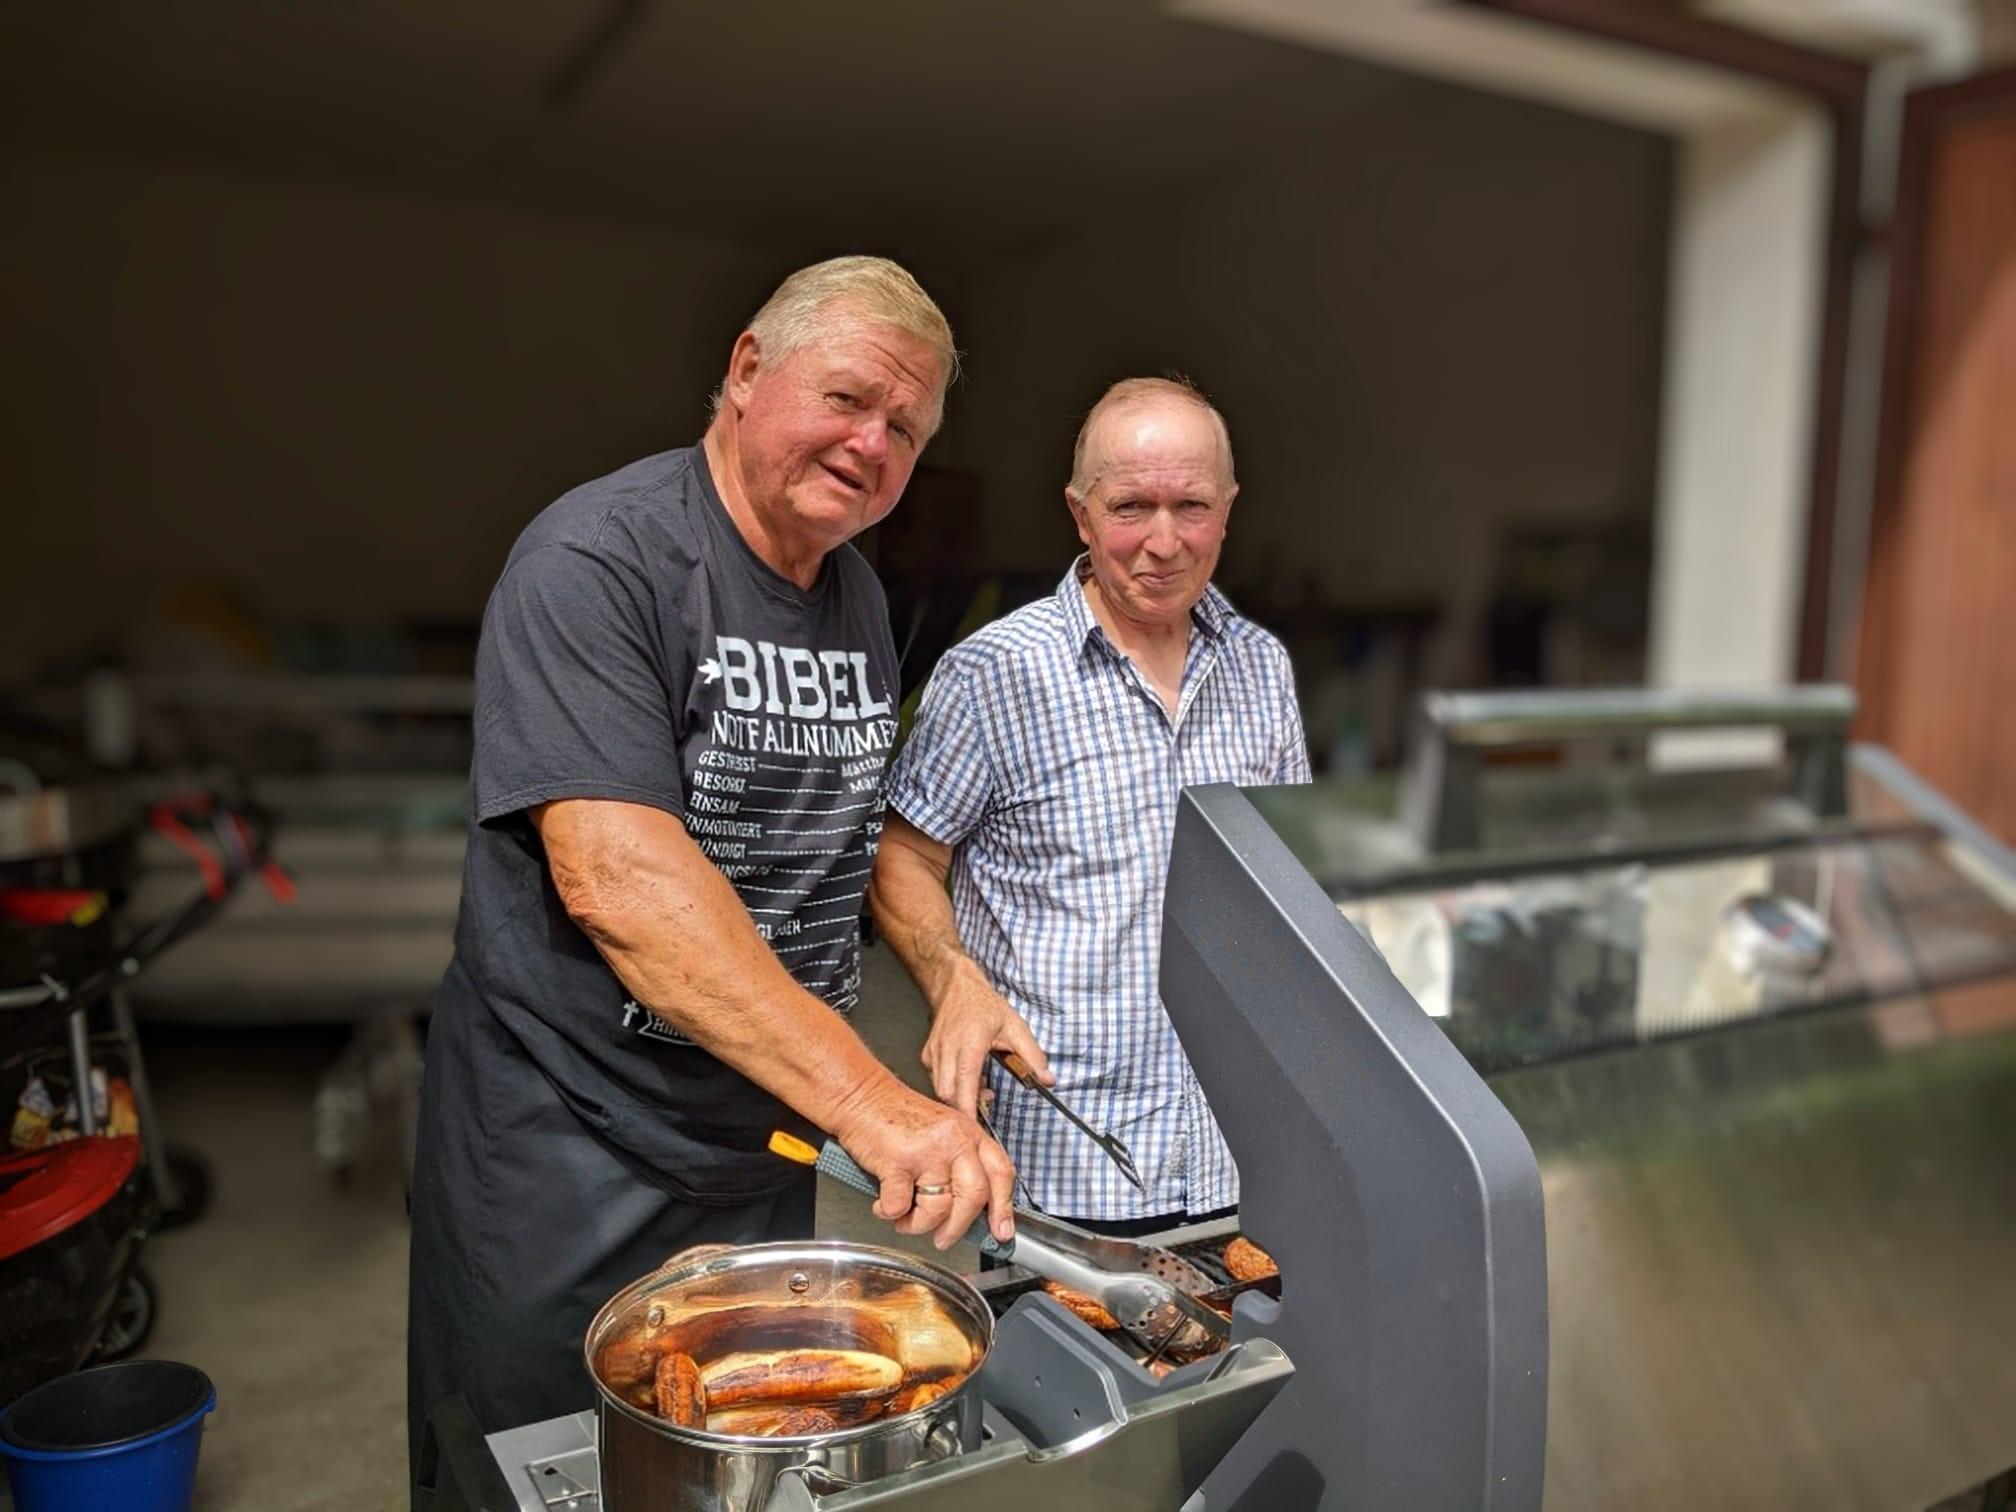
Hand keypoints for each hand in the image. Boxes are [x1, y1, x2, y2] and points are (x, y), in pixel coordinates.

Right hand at [828, 1073, 1018, 1248]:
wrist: (860, 1096)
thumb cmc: (897, 1117)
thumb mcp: (942, 1132)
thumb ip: (960, 1163)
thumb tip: (970, 1211)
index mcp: (969, 1133)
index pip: (1000, 1172)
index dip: (1004, 1206)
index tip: (1002, 1231)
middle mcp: (953, 1140)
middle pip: (974, 1196)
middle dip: (957, 1227)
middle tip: (943, 1239)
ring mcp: (927, 1150)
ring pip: (937, 1208)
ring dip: (918, 1225)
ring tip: (905, 1219)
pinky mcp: (897, 1161)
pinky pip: (899, 1206)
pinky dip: (889, 1213)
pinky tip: (883, 1204)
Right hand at [920, 960, 1053, 1120]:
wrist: (958, 987)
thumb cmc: (984, 1005)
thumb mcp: (1016, 1026)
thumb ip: (1032, 1055)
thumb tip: (1046, 1079)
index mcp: (970, 1042)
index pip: (964, 1084)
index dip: (969, 1109)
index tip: (977, 1128)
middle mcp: (947, 1048)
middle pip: (948, 1094)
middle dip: (965, 1109)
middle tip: (987, 1108)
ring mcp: (934, 1052)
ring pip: (940, 1090)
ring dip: (960, 1098)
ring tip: (983, 1087)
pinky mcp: (927, 1055)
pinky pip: (936, 1081)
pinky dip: (952, 1087)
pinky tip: (968, 1079)